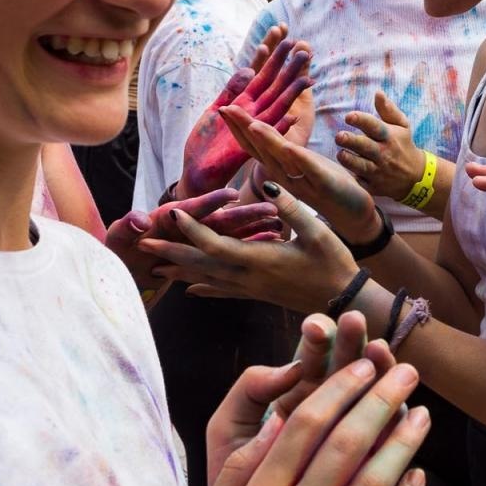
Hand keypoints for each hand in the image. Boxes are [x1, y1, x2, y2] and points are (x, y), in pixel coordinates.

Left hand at [140, 180, 362, 314]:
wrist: (343, 300)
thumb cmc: (334, 263)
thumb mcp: (318, 231)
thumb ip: (292, 208)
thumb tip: (269, 185)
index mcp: (260, 259)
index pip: (217, 244)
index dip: (193, 229)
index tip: (173, 214)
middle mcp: (249, 276)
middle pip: (201, 264)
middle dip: (171, 254)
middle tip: (142, 245)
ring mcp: (251, 288)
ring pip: (207, 280)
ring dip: (179, 272)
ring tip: (154, 267)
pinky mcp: (257, 294)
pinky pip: (223, 292)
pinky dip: (203, 289)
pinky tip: (189, 290)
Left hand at [178, 37, 310, 197]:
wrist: (199, 171)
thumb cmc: (207, 142)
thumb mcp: (217, 108)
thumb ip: (232, 89)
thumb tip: (249, 69)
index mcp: (244, 102)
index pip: (261, 75)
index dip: (273, 57)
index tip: (285, 37)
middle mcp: (254, 113)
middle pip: (275, 87)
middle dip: (288, 69)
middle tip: (304, 50)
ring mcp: (254, 129)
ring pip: (277, 108)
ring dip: (292, 94)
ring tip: (307, 78)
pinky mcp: (250, 148)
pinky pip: (269, 138)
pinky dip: (281, 129)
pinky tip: (294, 116)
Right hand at [179, 355, 429, 485]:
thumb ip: (242, 469)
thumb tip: (278, 418)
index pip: (304, 426)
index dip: (339, 389)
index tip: (362, 366)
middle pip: (346, 445)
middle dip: (380, 399)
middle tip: (407, 372)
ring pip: (375, 485)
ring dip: (403, 442)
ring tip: (422, 413)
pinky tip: (419, 474)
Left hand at [205, 313, 397, 485]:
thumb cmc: (236, 485)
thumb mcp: (229, 432)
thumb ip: (249, 393)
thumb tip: (290, 368)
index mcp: (293, 395)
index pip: (310, 357)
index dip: (317, 339)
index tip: (317, 326)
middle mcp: (328, 409)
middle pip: (346, 367)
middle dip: (350, 344)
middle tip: (356, 323)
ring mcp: (353, 434)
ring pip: (372, 395)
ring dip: (379, 371)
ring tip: (380, 349)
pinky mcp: (372, 463)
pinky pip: (388, 438)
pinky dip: (394, 421)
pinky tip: (401, 406)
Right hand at [224, 109, 381, 243]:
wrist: (354, 216)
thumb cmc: (328, 187)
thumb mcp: (304, 165)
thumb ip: (286, 152)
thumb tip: (268, 133)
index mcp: (282, 171)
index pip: (256, 147)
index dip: (239, 129)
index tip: (224, 108)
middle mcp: (287, 179)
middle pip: (262, 152)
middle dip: (244, 130)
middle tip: (226, 109)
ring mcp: (305, 184)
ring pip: (282, 161)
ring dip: (268, 142)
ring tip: (253, 124)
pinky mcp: (327, 187)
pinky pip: (311, 172)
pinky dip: (300, 159)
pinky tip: (290, 148)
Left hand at [336, 90, 427, 202]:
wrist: (416, 177)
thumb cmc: (403, 145)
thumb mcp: (402, 126)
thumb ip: (388, 110)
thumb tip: (377, 92)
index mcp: (389, 136)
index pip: (375, 126)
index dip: (361, 120)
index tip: (349, 116)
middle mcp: (384, 154)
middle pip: (365, 146)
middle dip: (351, 141)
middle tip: (339, 136)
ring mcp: (379, 171)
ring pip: (361, 166)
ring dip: (349, 160)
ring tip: (341, 153)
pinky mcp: (374, 186)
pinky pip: (361, 183)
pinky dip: (353, 179)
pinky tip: (345, 173)